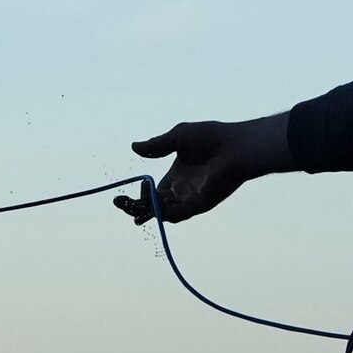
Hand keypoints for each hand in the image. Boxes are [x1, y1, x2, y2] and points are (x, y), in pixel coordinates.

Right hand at [130, 116, 282, 223]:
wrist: (235, 147)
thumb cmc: (212, 138)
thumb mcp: (178, 136)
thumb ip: (156, 145)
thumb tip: (133, 147)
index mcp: (177, 176)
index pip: (153, 193)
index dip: (138, 196)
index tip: (121, 196)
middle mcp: (182, 190)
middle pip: (154, 205)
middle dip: (134, 207)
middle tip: (118, 203)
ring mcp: (190, 199)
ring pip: (162, 213)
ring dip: (145, 211)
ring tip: (130, 207)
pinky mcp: (198, 204)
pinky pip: (176, 215)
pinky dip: (162, 213)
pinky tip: (150, 204)